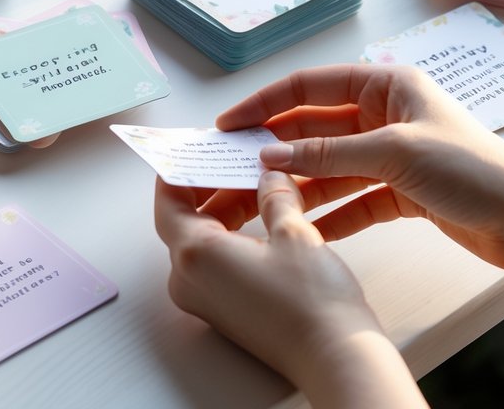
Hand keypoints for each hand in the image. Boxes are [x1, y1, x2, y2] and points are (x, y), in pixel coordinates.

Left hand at [154, 172, 421, 405]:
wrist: (335, 356)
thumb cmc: (312, 301)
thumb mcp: (294, 231)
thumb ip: (274, 194)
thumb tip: (269, 173)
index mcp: (194, 253)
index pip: (168, 199)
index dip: (182, 168)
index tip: (197, 147)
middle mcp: (189, 279)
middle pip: (186, 218)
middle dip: (213, 185)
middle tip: (237, 158)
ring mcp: (205, 298)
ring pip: (204, 239)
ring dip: (228, 209)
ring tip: (261, 182)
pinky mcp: (225, 309)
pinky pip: (218, 261)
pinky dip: (236, 234)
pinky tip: (267, 217)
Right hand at [216, 64, 503, 273]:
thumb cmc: (473, 169)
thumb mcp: (394, 152)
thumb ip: (328, 153)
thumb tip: (269, 156)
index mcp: (386, 84)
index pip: (311, 86)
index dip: (266, 104)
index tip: (229, 125)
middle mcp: (385, 114)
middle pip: (315, 127)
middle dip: (277, 148)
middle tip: (233, 168)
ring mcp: (391, 154)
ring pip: (330, 166)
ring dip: (298, 184)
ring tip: (258, 203)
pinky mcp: (400, 191)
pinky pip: (352, 199)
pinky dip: (329, 214)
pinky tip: (302, 229)